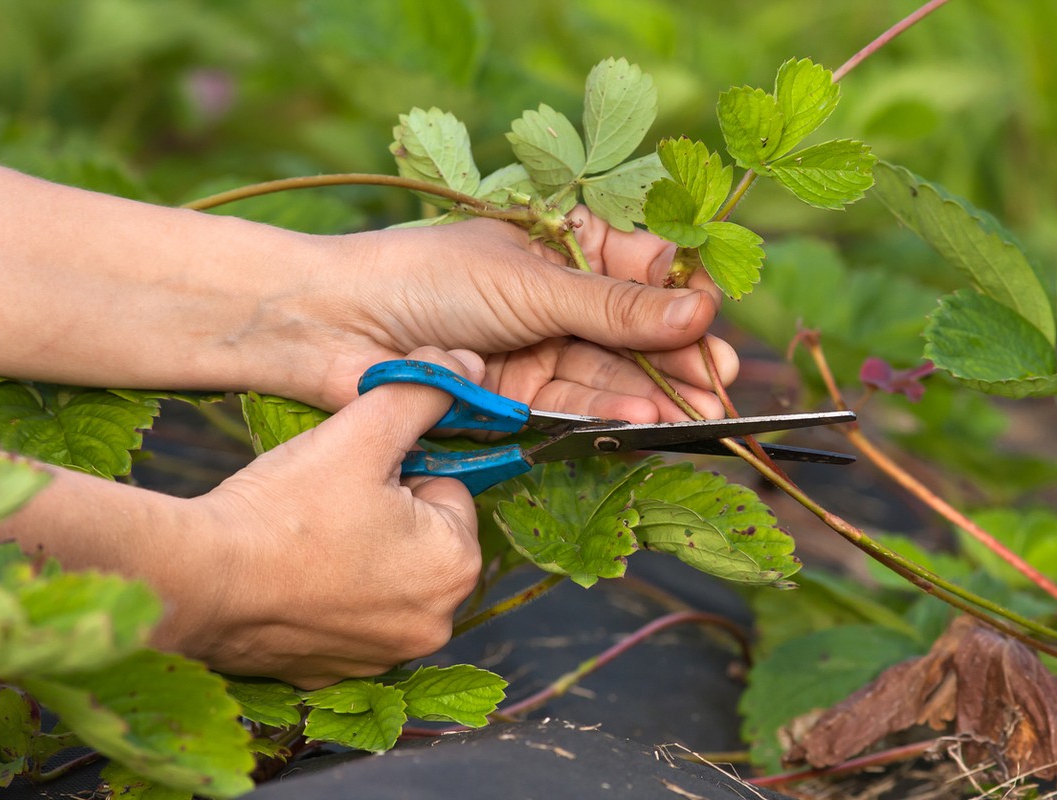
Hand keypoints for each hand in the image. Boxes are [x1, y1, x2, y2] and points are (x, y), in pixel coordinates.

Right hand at [158, 347, 484, 687]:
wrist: (197, 582)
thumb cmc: (285, 508)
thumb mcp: (363, 432)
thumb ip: (422, 392)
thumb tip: (464, 367)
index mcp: (457, 567)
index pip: (447, 491)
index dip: (399, 470)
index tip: (354, 476)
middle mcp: (436, 623)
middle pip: (419, 536)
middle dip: (383, 511)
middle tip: (325, 503)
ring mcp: (385, 656)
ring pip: (384, 574)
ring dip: (356, 550)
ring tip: (304, 536)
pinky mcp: (336, 672)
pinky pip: (346, 613)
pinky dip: (325, 593)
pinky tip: (288, 576)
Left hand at [308, 209, 738, 420]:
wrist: (335, 326)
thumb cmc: (428, 278)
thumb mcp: (533, 283)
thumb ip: (616, 309)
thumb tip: (701, 311)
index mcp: (562, 245)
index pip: (640, 270)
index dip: (680, 297)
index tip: (711, 321)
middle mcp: (554, 298)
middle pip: (632, 331)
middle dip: (676, 357)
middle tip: (721, 384)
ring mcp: (537, 349)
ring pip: (608, 373)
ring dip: (650, 393)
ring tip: (695, 412)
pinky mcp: (516, 398)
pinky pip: (574, 405)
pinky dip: (609, 412)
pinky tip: (645, 419)